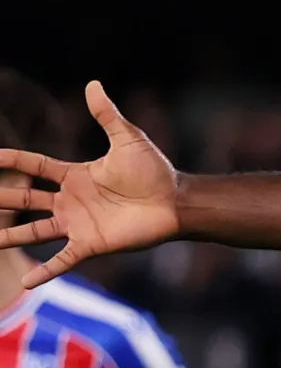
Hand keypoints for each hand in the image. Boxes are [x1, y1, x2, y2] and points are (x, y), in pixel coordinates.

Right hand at [0, 81, 181, 286]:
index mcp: (75, 175)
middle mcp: (71, 200)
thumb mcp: (127, 139)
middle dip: (1, 198)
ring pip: (34, 231)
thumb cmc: (155, 171)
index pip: (35, 166)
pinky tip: (27, 282)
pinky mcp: (90, 244)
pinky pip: (62, 260)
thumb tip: (93, 84)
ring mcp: (78, 223)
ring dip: (10, 236)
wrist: (175, 202)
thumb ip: (106, 115)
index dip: (12, 160)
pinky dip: (46, 271)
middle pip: (26, 199)